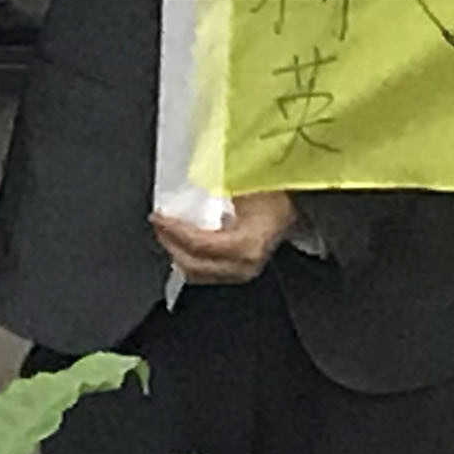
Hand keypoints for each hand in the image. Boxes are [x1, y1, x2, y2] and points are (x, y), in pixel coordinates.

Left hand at [150, 189, 297, 284]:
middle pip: (193, 264)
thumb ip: (215, 188)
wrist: (294, 209)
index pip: (200, 244)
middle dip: (170, 243)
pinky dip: (189, 258)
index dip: (174, 231)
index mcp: (245, 245)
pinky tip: (182, 243)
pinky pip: (206, 272)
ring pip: (197, 273)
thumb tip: (186, 180)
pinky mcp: (237, 273)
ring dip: (177, 253)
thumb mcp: (245, 186)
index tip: (159, 217)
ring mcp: (241, 273)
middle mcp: (243, 266)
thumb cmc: (276, 196)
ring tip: (167, 232)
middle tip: (159, 223)